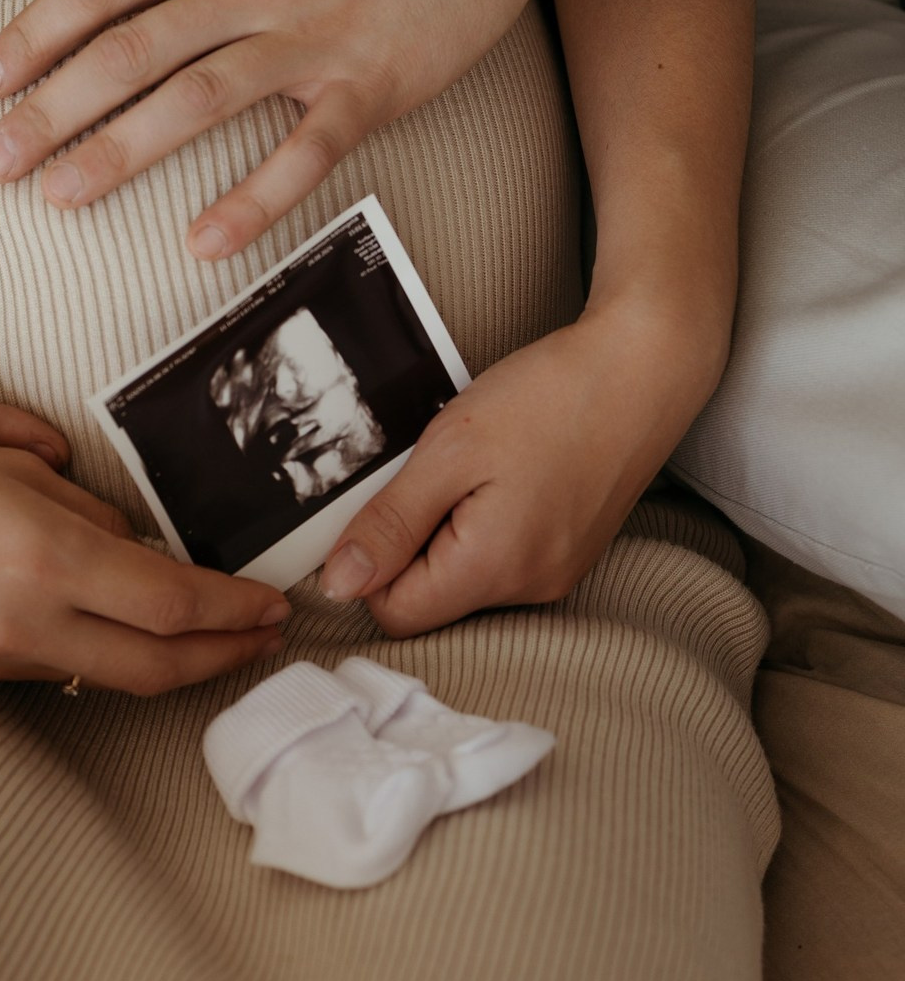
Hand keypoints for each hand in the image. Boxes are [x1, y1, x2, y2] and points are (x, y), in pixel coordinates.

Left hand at [0, 0, 538, 257]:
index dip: (34, 36)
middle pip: (130, 52)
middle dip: (51, 109)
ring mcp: (310, 38)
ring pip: (198, 101)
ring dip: (122, 152)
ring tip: (61, 196)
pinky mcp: (367, 87)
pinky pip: (303, 152)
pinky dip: (254, 200)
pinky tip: (203, 243)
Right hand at [0, 424, 288, 693]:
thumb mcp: (11, 468)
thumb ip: (88, 513)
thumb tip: (139, 548)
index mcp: (48, 556)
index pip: (173, 602)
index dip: (234, 610)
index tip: (273, 603)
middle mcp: (32, 620)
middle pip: (159, 666)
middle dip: (225, 656)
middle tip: (268, 637)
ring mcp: (4, 656)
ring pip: (116, 676)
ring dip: (176, 662)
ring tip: (219, 637)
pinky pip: (67, 669)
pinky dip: (115, 654)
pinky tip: (137, 631)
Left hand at [319, 300, 726, 632]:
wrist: (643, 368)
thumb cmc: (551, 398)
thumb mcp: (449, 450)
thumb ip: (390, 524)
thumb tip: (338, 584)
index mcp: (492, 569)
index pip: (395, 612)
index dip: (368, 563)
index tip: (379, 503)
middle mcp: (529, 588)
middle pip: (431, 598)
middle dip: (411, 541)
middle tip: (431, 472)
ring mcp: (556, 574)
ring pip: (465, 578)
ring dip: (448, 529)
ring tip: (476, 465)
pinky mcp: (570, 553)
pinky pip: (501, 559)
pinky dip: (483, 523)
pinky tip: (504, 471)